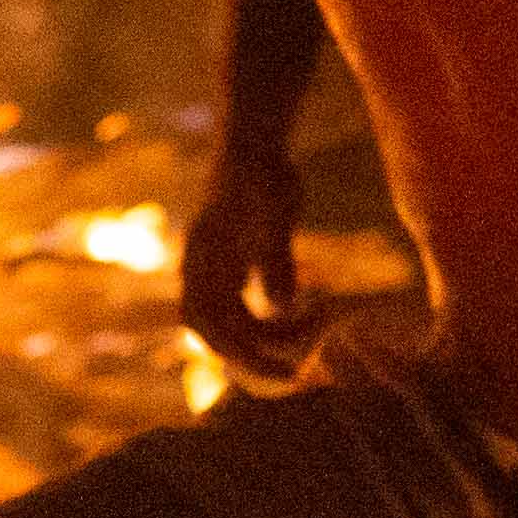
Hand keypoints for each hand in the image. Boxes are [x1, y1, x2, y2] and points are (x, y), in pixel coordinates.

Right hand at [179, 148, 313, 382]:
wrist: (253, 145)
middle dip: (257, 355)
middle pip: (218, 334)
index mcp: (203, 263)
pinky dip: (272, 318)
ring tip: (317, 321)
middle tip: (298, 371)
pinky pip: (243, 308)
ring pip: (233, 323)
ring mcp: (213, 271)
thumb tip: (281, 305)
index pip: (213, 328)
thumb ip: (275, 257)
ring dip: (270, 335)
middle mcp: (201, 272)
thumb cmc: (263, 173)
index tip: (284, 372)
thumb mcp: (275, 212)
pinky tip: (307, 308)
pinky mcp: (231, 267)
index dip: (246, 357)